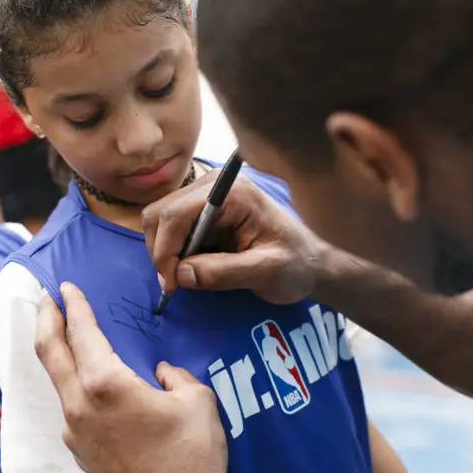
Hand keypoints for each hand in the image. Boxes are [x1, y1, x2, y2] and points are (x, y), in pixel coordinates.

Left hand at [33, 282, 237, 472]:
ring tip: (60, 335)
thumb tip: (159, 372)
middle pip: (48, 352)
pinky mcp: (81, 455)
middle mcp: (80, 407)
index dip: (73, 305)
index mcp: (106, 385)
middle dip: (44, 319)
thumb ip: (174, 374)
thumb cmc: (194, 457)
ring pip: (56, 382)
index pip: (81, 332)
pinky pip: (69, 409)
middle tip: (43, 297)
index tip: (65, 286)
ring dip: (54, 354)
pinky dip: (69, 385)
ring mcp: (75, 434)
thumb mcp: (196, 399)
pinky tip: (84, 383)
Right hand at [141, 172, 324, 304]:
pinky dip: (175, 252)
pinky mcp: (204, 212)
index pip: (178, 212)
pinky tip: (194, 269)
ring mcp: (207, 196)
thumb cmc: (296, 264)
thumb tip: (180, 274)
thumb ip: (224, 273)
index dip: (166, 250)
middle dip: (162, 252)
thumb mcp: (266, 272)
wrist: (310, 263)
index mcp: (233, 192)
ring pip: (162, 221)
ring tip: (186, 279)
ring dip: (167, 253)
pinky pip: (174, 230)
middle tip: (174, 285)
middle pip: (161, 213)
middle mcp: (215, 186)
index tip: (171, 284)